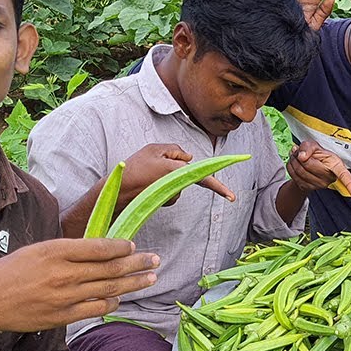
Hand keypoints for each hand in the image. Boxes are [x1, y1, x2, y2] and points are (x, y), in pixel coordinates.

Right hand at [0, 238, 158, 332]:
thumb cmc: (8, 272)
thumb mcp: (36, 250)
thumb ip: (66, 251)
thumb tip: (99, 251)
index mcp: (55, 251)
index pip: (99, 248)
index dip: (121, 247)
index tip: (133, 246)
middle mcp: (63, 274)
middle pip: (110, 269)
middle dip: (137, 264)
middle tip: (155, 260)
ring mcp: (64, 297)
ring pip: (108, 289)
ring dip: (133, 284)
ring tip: (150, 278)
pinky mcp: (62, 317)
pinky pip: (96, 309)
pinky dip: (112, 303)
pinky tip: (121, 299)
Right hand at [120, 143, 234, 206]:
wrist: (119, 191)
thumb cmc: (135, 168)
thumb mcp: (154, 149)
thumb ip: (175, 150)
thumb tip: (190, 158)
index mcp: (177, 171)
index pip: (203, 177)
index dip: (219, 187)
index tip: (232, 197)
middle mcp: (178, 186)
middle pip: (188, 172)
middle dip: (173, 166)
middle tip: (153, 167)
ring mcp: (173, 195)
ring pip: (179, 179)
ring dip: (168, 174)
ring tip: (149, 173)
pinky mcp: (167, 200)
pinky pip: (172, 187)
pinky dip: (163, 183)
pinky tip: (149, 182)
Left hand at [286, 139, 350, 197]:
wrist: (307, 163)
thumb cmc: (315, 153)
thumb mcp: (314, 145)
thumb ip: (308, 147)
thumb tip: (302, 157)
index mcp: (336, 166)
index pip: (344, 176)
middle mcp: (330, 178)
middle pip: (310, 166)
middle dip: (300, 156)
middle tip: (299, 151)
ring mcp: (319, 185)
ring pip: (299, 171)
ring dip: (293, 160)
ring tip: (296, 155)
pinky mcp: (307, 188)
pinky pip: (293, 176)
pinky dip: (290, 167)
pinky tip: (294, 162)